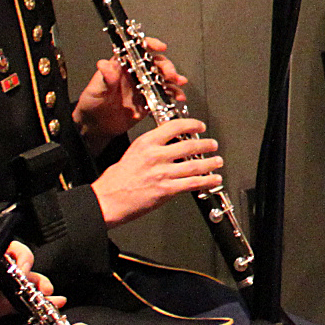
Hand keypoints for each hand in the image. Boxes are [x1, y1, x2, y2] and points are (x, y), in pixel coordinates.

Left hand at [0, 244, 61, 324]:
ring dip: (41, 291)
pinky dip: (38, 306)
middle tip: (42, 289)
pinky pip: (21, 305)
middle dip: (35, 276)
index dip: (19, 256)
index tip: (25, 268)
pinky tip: (53, 306)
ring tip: (51, 299)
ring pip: (26, 287)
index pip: (5, 251)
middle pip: (22, 268)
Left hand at [72, 37, 187, 141]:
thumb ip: (104, 78)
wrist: (96, 125)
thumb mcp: (96, 89)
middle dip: (166, 66)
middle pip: (155, 63)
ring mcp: (144, 87)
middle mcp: (135, 74)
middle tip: (170, 74)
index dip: (150, 45)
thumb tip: (104, 65)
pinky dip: (173, 95)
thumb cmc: (92, 103)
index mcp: (122, 66)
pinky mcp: (149, 101)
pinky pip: (164, 95)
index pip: (138, 50)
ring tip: (179, 84)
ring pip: (163, 78)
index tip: (160, 47)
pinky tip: (177, 97)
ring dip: (174, 79)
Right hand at [91, 117, 221, 227]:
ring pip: (195, 165)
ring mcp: (162, 173)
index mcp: (146, 143)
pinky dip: (207, 181)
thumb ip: (151, 148)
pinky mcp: (166, 189)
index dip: (192, 124)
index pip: (174, 126)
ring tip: (218, 161)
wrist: (107, 200)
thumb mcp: (132, 153)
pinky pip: (193, 183)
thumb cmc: (115, 181)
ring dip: (210, 163)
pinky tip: (214, 179)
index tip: (200, 126)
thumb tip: (170, 147)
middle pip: (189, 145)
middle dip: (205, 144)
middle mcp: (156, 155)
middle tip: (213, 144)